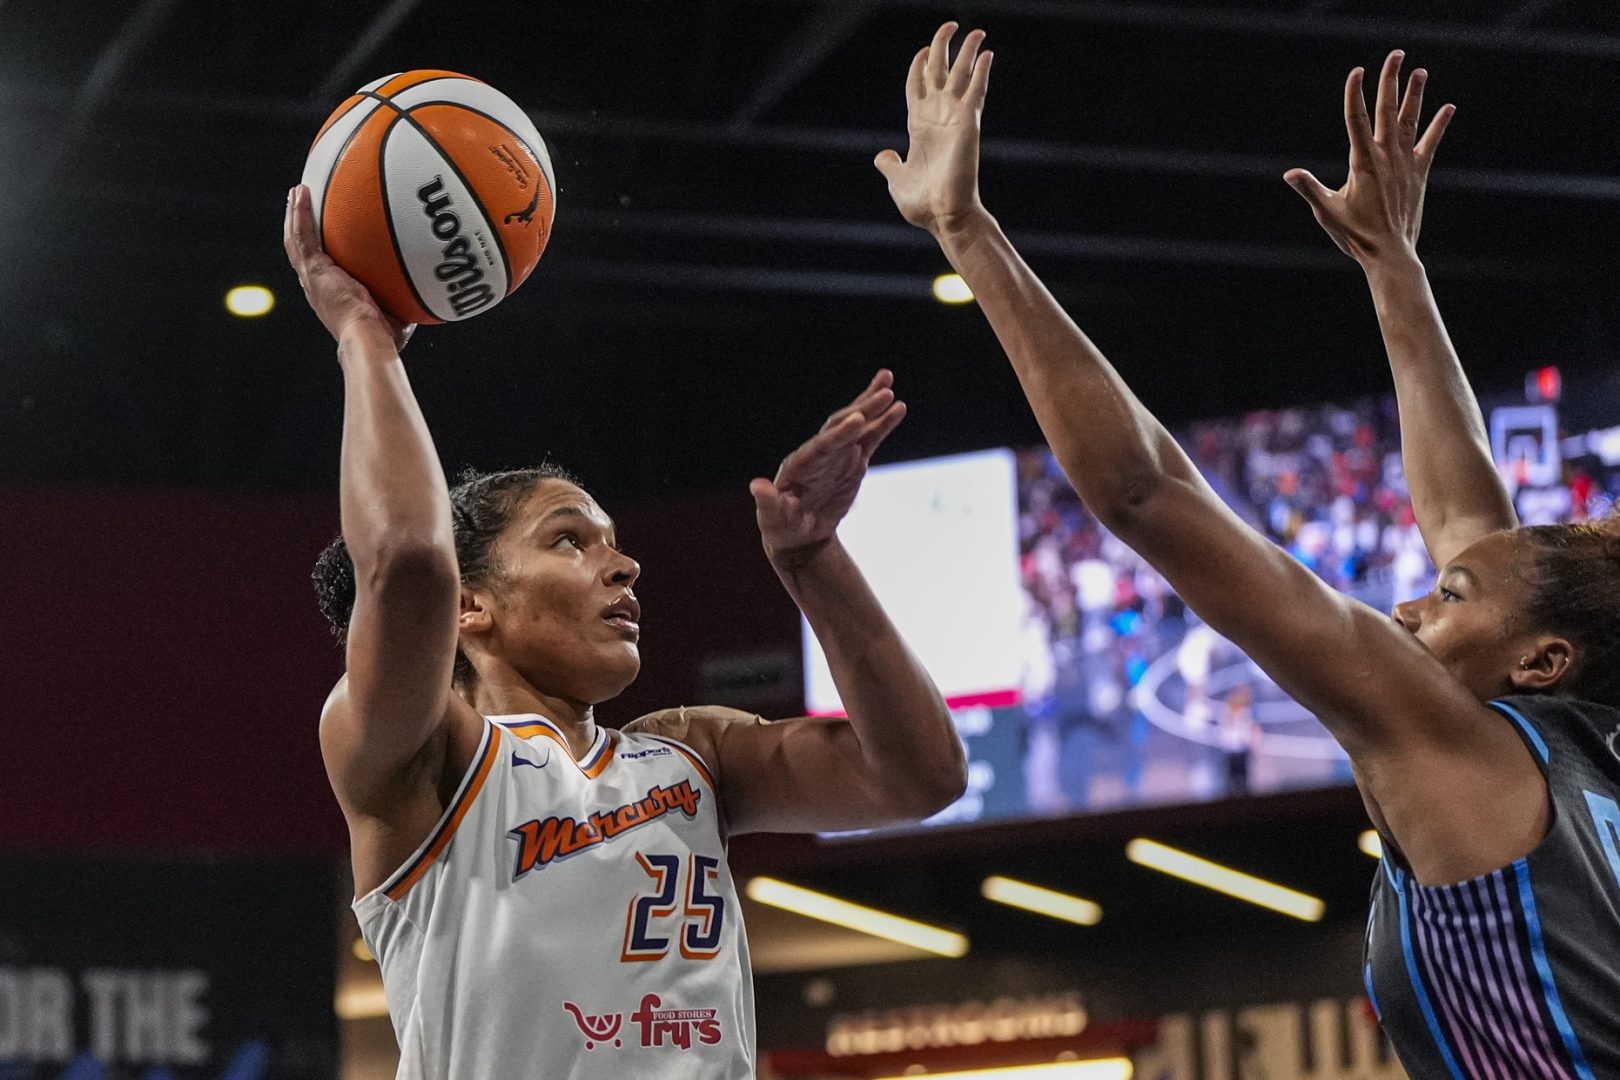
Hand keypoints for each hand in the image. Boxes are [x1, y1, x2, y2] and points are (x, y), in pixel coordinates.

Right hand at [283, 185, 413, 351]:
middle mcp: (316, 286)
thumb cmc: (385, 337)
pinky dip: (300, 213)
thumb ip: (404, 299)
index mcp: (330, 296)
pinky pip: (303, 236)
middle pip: (301, 251)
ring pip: (296, 240)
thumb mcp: (397, 314)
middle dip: (301, 227)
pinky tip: (301, 193)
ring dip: (295, 214)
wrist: (369, 339)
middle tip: (301, 207)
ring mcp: (313, 278)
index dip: (318, 251)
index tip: (322, 235)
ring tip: (297, 193)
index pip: (321, 268)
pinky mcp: (315, 270)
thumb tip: (425, 290)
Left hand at [751, 370, 906, 561]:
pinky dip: (883, 423)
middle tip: (884, 393)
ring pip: (856, 424)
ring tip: (888, 379)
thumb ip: (767, 502)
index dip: (840, 433)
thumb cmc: (781, 526)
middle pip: (841, 426)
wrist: (798, 532)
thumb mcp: (772, 517)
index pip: (822, 446)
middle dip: (862, 410)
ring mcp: (836, 454)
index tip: (858, 419)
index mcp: (799, 464)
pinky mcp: (852, 460)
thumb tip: (756, 486)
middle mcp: (818, 452)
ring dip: (872, 404)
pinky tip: (899, 407)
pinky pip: (869, 438)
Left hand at [875, 22, 992, 236]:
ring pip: (961, 74)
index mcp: (918, 125)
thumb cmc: (922, 203)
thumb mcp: (896, 179)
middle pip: (940, 70)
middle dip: (943, 46)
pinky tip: (987, 53)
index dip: (920, 65)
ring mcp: (954, 117)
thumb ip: (890, 164)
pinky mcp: (968, 122)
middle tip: (950, 25)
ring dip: (967, 51)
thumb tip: (882, 155)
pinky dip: (981, 72)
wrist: (943, 215)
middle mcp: (937, 116)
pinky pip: (976, 91)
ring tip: (975, 31)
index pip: (919, 84)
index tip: (924, 50)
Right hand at [1284, 51, 1455, 263]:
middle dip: (1390, 80)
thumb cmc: (1355, 234)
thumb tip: (1290, 174)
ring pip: (1410, 120)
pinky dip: (1439, 125)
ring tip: (1419, 71)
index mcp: (1363, 162)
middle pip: (1386, 109)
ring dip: (1415, 94)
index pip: (1356, 119)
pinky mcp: (1419, 172)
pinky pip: (1430, 142)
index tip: (1357, 71)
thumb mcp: (1326, 212)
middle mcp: (1387, 156)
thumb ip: (1309, 188)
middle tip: (1395, 55)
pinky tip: (1448, 107)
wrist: (1390, 252)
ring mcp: (1406, 162)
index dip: (1355, 93)